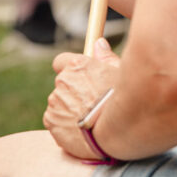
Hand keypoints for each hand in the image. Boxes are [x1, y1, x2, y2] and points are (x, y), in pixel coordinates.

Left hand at [43, 39, 120, 158]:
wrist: (116, 133)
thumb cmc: (125, 101)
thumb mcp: (120, 75)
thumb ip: (106, 58)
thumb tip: (98, 43)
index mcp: (77, 66)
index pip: (62, 62)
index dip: (70, 71)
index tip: (79, 80)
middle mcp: (62, 81)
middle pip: (63, 85)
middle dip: (74, 93)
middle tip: (92, 106)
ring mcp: (55, 101)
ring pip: (59, 104)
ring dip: (70, 110)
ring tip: (91, 122)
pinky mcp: (51, 121)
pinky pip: (55, 120)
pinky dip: (64, 126)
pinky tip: (82, 132)